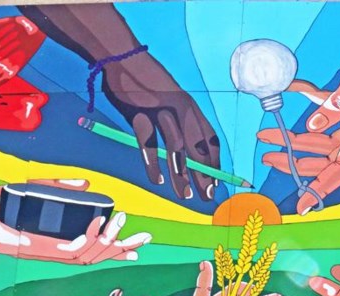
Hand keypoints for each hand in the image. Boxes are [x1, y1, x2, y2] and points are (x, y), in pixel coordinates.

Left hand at [0, 179, 150, 263]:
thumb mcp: (29, 189)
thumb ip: (58, 185)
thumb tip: (87, 184)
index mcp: (53, 240)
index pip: (91, 249)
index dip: (115, 250)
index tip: (137, 247)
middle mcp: (51, 251)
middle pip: (96, 258)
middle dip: (122, 249)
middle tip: (145, 239)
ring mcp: (44, 253)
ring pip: (87, 257)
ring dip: (108, 243)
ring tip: (121, 224)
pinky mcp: (35, 250)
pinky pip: (69, 250)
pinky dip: (87, 239)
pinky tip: (97, 225)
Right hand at [103, 55, 220, 200]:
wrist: (122, 55)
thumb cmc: (146, 80)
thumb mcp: (170, 97)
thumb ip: (180, 120)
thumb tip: (186, 150)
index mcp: (191, 107)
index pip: (210, 139)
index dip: (215, 163)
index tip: (217, 182)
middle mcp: (181, 109)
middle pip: (197, 148)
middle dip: (204, 176)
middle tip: (206, 197)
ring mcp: (160, 111)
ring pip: (176, 149)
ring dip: (181, 175)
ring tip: (185, 195)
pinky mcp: (139, 114)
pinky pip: (148, 144)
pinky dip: (153, 164)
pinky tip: (157, 180)